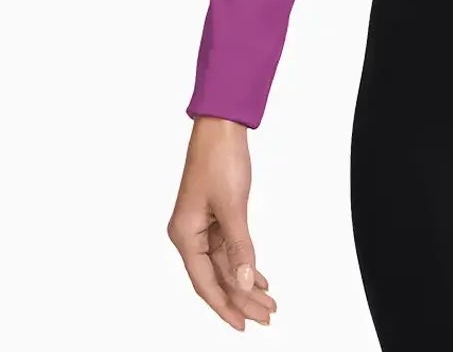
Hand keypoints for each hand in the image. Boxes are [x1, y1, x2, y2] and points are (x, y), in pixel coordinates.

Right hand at [168, 117, 277, 328]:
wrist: (221, 126)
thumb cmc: (220, 159)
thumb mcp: (232, 207)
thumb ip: (239, 247)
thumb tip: (244, 281)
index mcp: (185, 235)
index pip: (205, 282)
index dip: (225, 305)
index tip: (243, 325)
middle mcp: (189, 234)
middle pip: (216, 276)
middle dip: (242, 298)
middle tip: (266, 316)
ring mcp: (201, 226)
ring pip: (224, 264)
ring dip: (246, 282)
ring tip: (268, 302)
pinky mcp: (214, 216)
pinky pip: (228, 248)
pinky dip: (244, 262)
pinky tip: (259, 277)